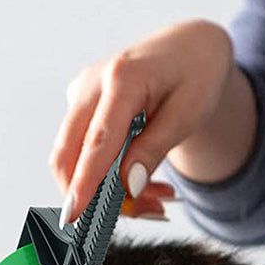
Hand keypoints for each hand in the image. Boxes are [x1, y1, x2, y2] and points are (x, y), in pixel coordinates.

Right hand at [50, 18, 256, 225]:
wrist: (191, 48)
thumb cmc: (196, 76)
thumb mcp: (189, 113)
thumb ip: (155, 149)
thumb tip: (129, 187)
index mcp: (123, 78)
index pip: (97, 141)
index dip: (84, 182)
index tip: (75, 216)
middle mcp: (92, 84)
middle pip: (69, 154)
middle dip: (96, 197)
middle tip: (145, 212)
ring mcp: (81, 95)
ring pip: (75, 161)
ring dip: (108, 192)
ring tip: (157, 198)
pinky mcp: (81, 107)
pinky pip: (83, 155)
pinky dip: (108, 178)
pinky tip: (142, 181)